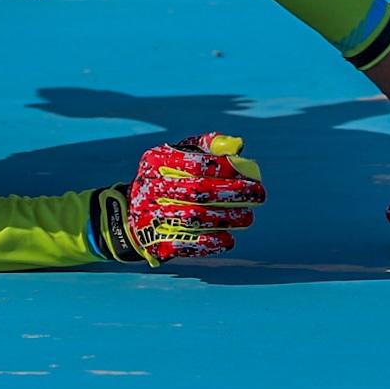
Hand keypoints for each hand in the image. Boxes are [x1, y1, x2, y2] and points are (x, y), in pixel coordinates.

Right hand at [92, 133, 264, 264]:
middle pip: (198, 191)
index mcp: (157, 161)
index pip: (196, 163)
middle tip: (259, 195)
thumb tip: (239, 145)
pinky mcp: (156, 241)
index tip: (250, 174)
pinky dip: (211, 242)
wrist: (130, 215)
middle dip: (233, 194)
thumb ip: (208, 146)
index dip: (227, 169)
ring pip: (196, 218)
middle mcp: (151, 187)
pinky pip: (187, 243)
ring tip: (247, 218)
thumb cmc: (166, 179)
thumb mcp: (179, 155)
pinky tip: (229, 238)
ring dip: (227, 218)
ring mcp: (152, 216)